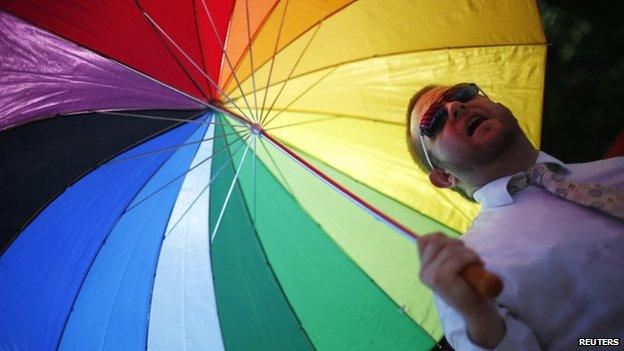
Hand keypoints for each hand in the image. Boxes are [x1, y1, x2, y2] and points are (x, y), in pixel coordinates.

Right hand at [417, 232, 504, 347]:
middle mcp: (423, 271)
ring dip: (467, 252)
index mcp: (424, 268)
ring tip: (475, 262)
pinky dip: (471, 257)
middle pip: (437, 240)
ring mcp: (430, 275)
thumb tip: (437, 235)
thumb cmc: (467, 287)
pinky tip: (477, 265)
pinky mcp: (441, 278)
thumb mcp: (451, 266)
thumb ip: (441, 253)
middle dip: (456, 244)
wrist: (477, 311)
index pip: (425, 240)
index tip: (456, 250)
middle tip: (469, 256)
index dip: (442, 239)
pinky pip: (458, 258)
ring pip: (449, 248)